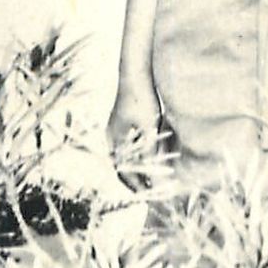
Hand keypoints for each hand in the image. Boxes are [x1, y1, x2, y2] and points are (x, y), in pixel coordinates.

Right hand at [106, 76, 161, 191]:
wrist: (135, 71)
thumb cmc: (142, 98)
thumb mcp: (149, 128)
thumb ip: (150, 153)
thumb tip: (155, 178)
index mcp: (114, 141)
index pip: (124, 173)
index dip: (138, 187)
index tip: (151, 196)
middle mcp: (112, 137)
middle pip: (124, 167)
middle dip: (138, 180)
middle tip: (153, 191)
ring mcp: (116, 129)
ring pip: (127, 156)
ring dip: (139, 167)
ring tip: (154, 177)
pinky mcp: (123, 121)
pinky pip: (130, 145)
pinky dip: (140, 154)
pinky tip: (152, 154)